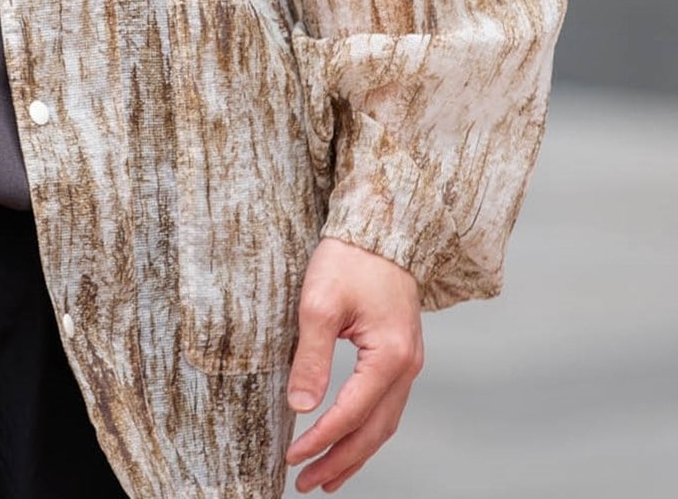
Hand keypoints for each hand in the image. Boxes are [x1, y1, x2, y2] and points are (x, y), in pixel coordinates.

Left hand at [284, 236, 423, 492]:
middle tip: (307, 483)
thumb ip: (312, 358)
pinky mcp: (400, 354)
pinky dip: (366, 429)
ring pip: (384, 423)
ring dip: (355, 452)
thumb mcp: (319, 303)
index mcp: (390, 356)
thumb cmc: (350, 259)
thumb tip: (301, 408)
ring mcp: (408, 361)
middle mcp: (407, 366)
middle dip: (340, 461)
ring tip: (327, 476)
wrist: (380, 227)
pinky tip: (348, 437)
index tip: (291, 457)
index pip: (351, 413)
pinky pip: (386, 405)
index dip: (320, 440)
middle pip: (374, 431)